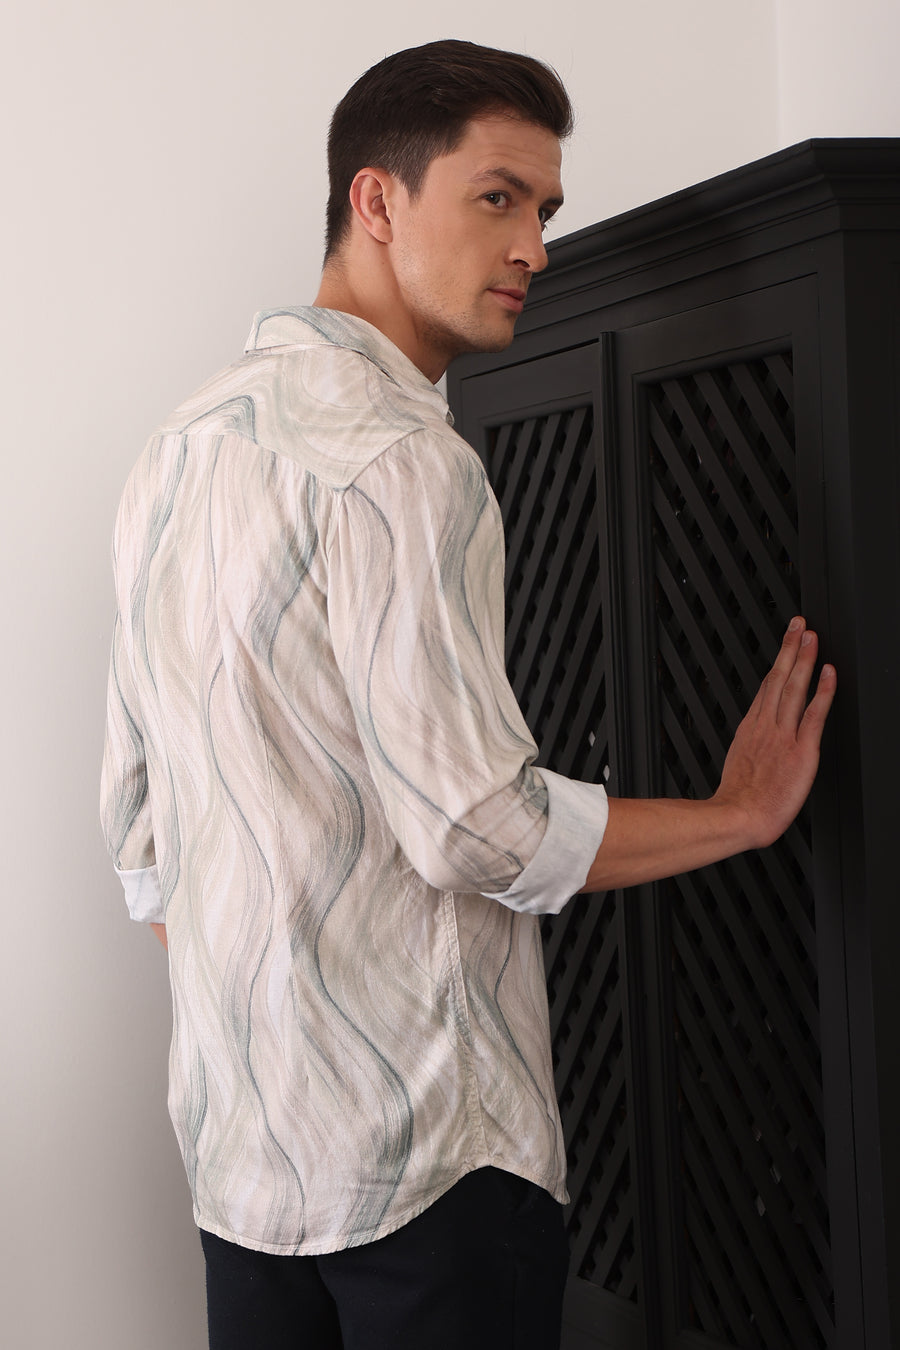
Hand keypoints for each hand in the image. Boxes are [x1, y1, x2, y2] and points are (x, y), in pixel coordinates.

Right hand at [713, 617, 836, 848]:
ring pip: (794, 688)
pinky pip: (814, 714)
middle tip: (799, 625)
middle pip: (778, 678)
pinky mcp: (801, 749)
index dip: (779, 661)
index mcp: (752, 728)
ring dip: (803, 659)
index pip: (767, 686)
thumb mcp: (739, 762)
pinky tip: (829, 673)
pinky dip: (822, 691)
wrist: (740, 816)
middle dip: (789, 648)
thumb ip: (750, 745)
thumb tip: (754, 740)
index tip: (787, 642)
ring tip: (811, 637)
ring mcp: (783, 735)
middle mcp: (766, 726)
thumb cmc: (740, 799)